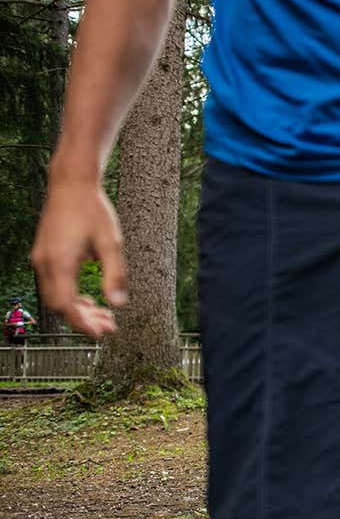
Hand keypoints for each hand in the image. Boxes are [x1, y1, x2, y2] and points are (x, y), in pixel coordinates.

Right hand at [31, 164, 127, 338]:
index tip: (101, 334)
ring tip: (105, 317)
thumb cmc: (93, 210)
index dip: (82, 324)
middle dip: (83, 320)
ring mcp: (41, 259)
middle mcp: (44, 263)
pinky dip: (71, 297)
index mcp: (59, 262)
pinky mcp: (44, 256)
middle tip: (109, 328)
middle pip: (58, 305)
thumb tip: (118, 304)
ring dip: (78, 310)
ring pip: (55, 297)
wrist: (71, 184)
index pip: (66, 305)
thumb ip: (115, 275)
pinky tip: (91, 300)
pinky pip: (53, 286)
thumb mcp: (112, 243)